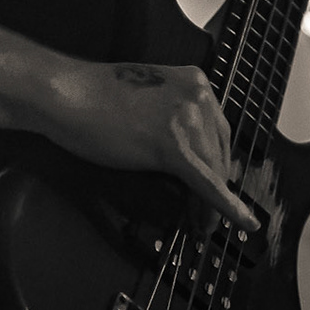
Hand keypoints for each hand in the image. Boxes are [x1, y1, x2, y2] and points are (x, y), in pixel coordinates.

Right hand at [42, 60, 258, 230]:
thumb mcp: (148, 98)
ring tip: (202, 227)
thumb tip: (184, 152)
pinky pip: (206, 184)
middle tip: (206, 217)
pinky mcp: (172, 146)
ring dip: (212, 205)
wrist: (66, 94)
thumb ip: (172, 116)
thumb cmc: (93, 97)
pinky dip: (226, 207)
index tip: (216, 187)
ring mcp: (188, 119)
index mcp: (195, 82)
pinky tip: (243, 223)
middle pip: (219, 153)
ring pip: (213, 172)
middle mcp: (199, 96)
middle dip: (216, 188)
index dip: (217, 165)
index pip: (218, 131)